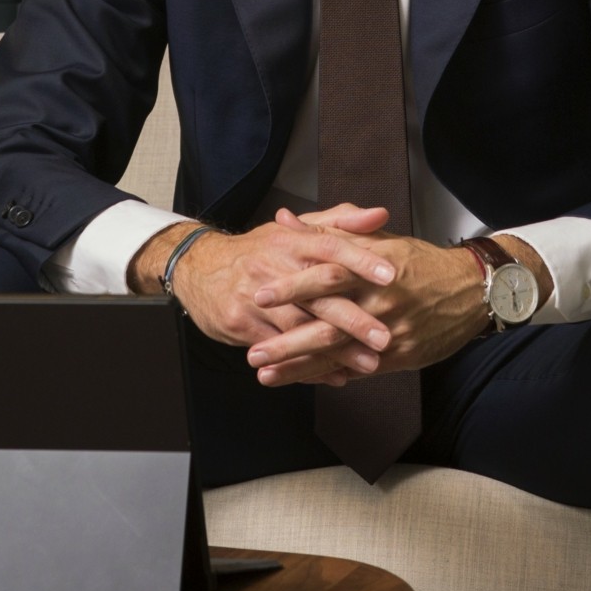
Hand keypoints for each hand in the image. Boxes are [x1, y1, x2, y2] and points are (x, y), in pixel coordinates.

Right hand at [127, 207, 396, 387]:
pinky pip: (279, 349)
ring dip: (336, 350)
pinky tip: (334, 375)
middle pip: (317, 293)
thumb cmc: (259, 250)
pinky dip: (308, 365)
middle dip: (354, 318)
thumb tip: (381, 215)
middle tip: (386, 336)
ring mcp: (254, 298)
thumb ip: (340, 222)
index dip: (360, 260)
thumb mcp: (295, 230)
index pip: (330, 245)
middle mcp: (273, 267)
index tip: (391, 275)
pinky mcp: (240, 324)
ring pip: (300, 327)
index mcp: (291, 241)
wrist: (198, 268)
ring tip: (369, 364)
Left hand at [244, 211, 502, 384]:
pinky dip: (329, 376)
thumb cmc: (421, 262)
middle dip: (289, 341)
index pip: (328, 274)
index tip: (261, 294)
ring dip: (300, 367)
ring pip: (340, 352)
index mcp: (372, 267)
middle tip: (254, 352)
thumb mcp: (379, 238)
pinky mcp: (400, 355)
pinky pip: (358, 368)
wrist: (472, 290)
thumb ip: (328, 231)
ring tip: (265, 374)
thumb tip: (284, 220)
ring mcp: (390, 331)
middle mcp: (380, 300)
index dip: (294, 285)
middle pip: (328, 322)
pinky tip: (301, 382)